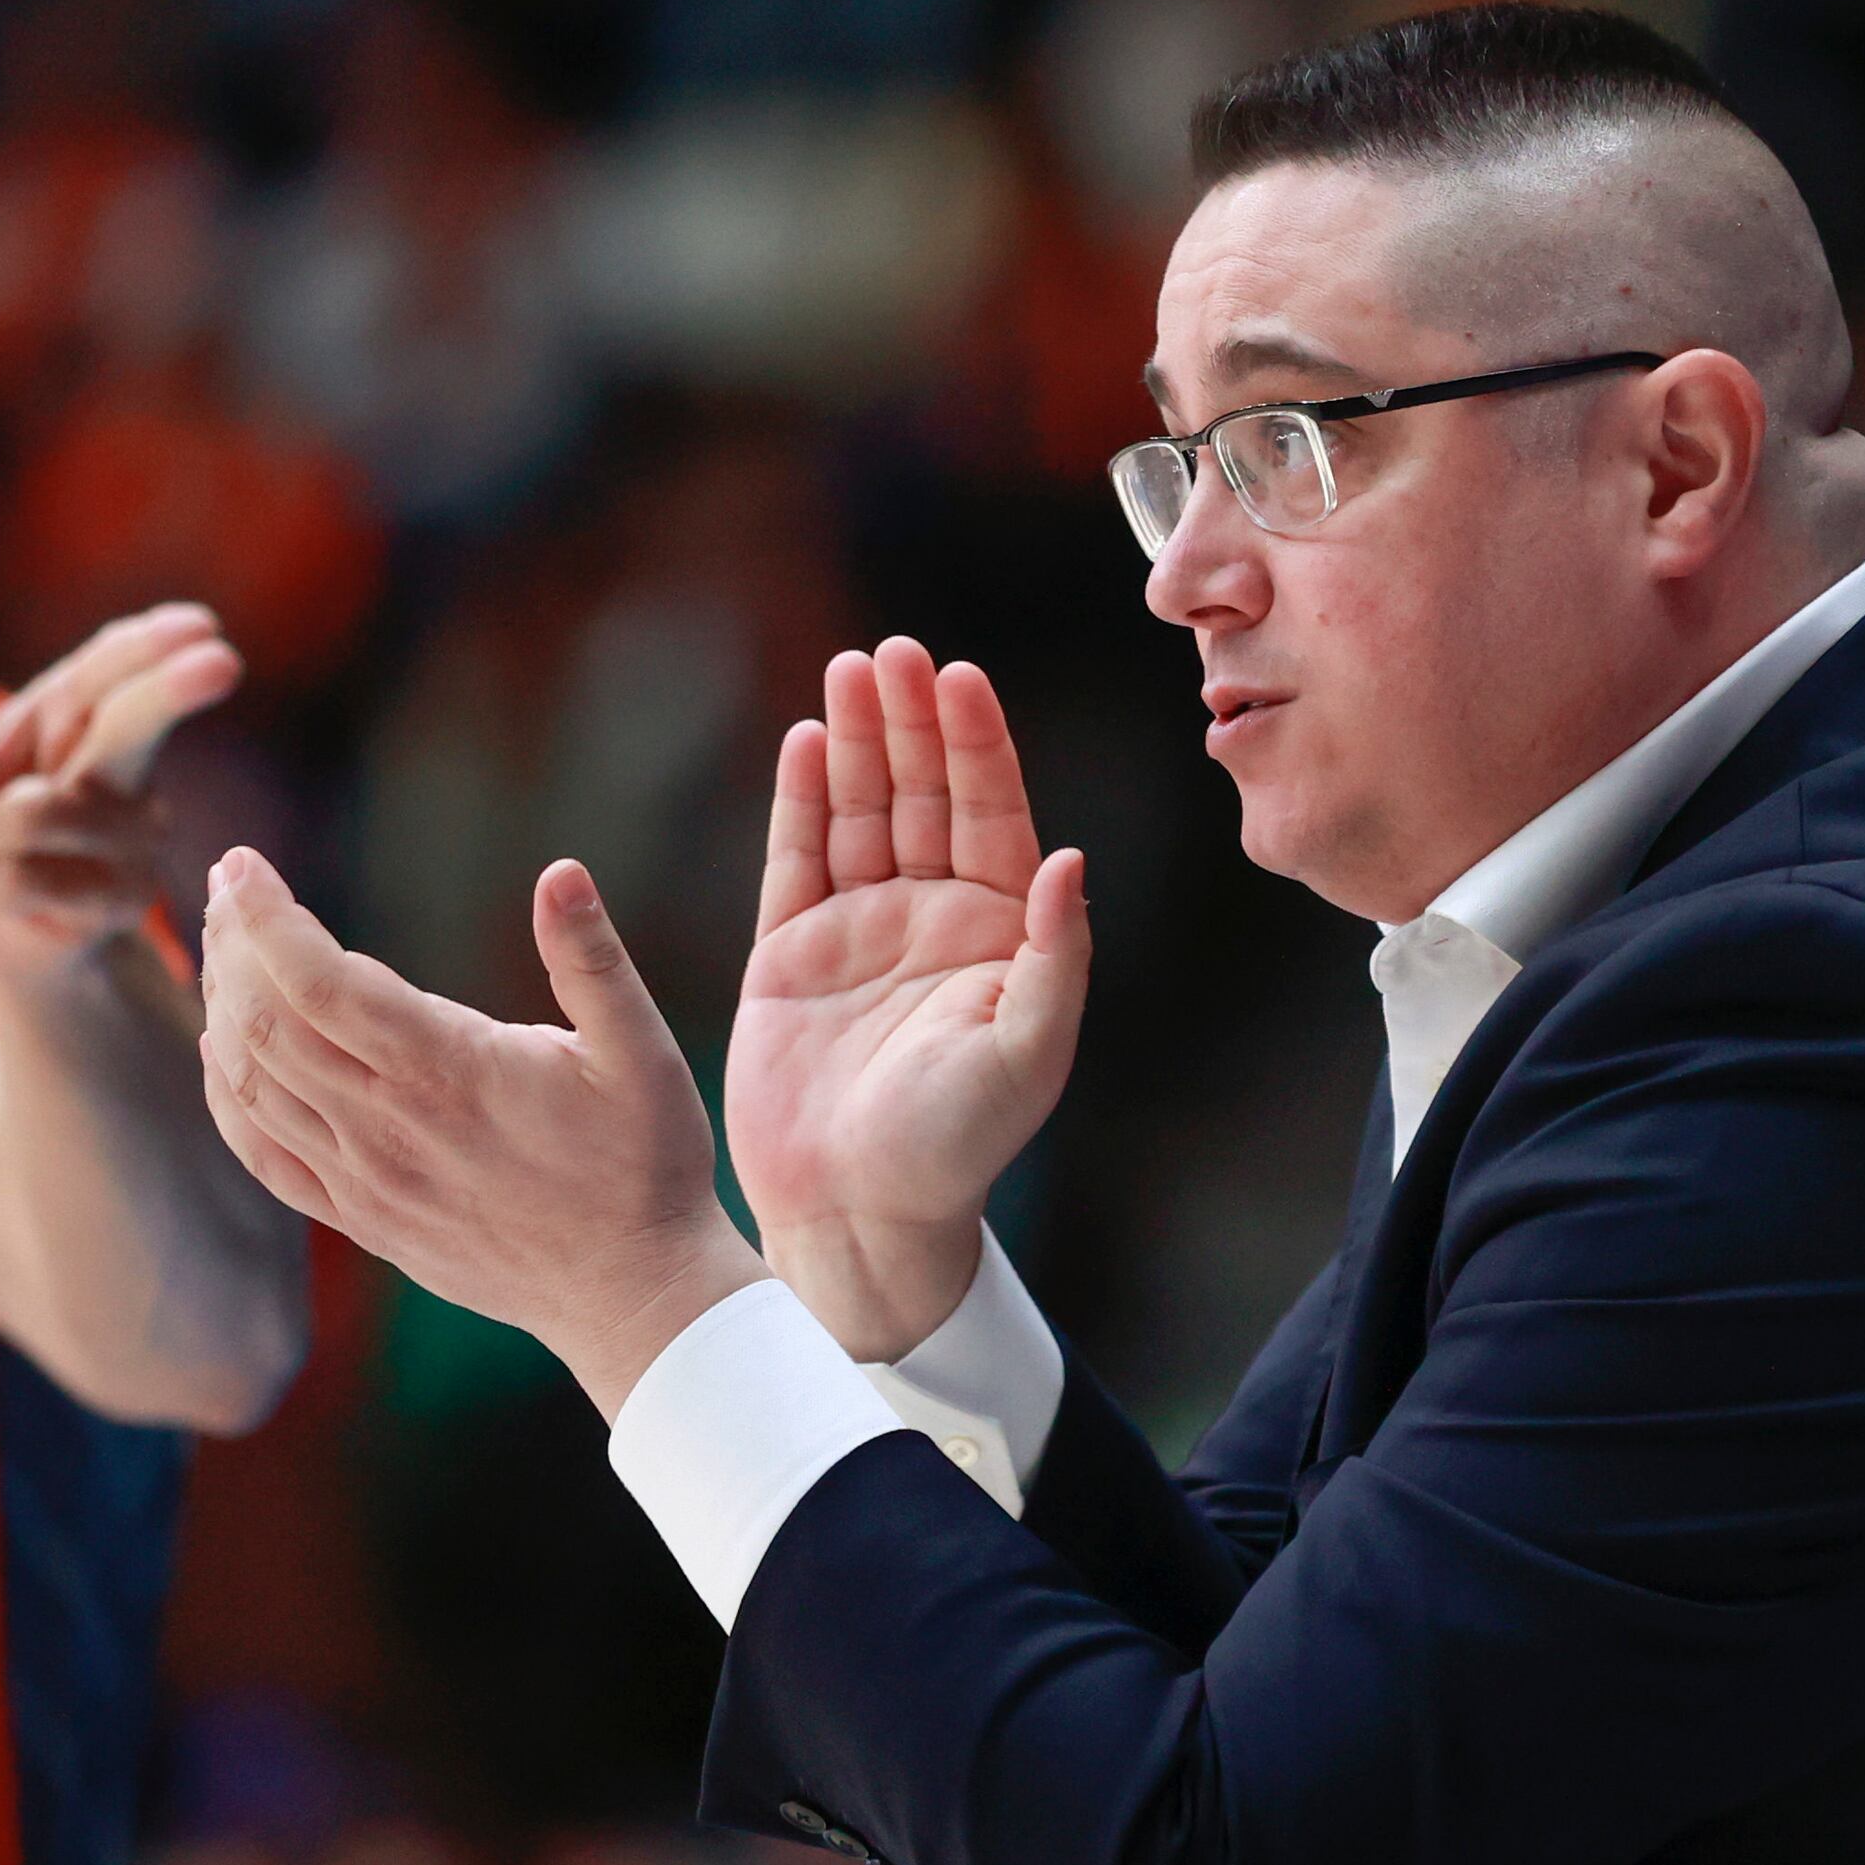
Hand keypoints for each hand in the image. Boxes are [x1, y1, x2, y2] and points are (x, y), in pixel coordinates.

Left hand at [0, 602, 243, 958]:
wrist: (10, 915)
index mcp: (81, 710)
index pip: (112, 667)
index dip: (152, 645)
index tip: (201, 627)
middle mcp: (122, 765)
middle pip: (134, 723)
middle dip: (172, 691)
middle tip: (223, 663)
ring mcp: (133, 836)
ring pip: (28, 814)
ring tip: (3, 846)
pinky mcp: (123, 900)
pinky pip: (19, 880)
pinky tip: (26, 891)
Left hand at [195, 846, 752, 1411]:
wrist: (631, 1293)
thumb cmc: (645, 1164)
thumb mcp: (643, 1050)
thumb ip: (592, 959)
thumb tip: (562, 871)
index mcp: (449, 1070)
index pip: (318, 979)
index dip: (265, 916)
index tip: (239, 863)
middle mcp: (388, 1126)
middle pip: (265, 1021)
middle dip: (231, 945)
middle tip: (226, 892)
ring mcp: (366, 1180)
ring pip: (251, 1084)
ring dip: (222, 1008)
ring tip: (223, 951)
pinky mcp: (362, 1220)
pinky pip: (262, 1154)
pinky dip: (225, 1096)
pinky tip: (220, 1053)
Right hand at [723, 637, 1091, 1360]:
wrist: (859, 1214)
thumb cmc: (956, 1146)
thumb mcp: (1028, 1051)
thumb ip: (1054, 955)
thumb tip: (1072, 860)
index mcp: (998, 934)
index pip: (991, 814)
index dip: (977, 745)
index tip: (962, 676)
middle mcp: (932, 918)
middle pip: (923, 795)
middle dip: (912, 722)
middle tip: (897, 651)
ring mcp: (860, 930)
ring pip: (860, 812)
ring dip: (857, 742)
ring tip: (850, 671)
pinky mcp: (792, 954)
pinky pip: (797, 858)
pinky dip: (802, 799)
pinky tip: (806, 740)